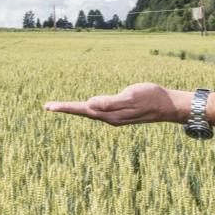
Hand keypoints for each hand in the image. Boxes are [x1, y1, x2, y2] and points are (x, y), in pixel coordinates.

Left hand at [45, 82, 189, 125]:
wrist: (167, 106)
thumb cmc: (151, 98)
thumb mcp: (131, 96)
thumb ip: (111, 101)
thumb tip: (90, 104)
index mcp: (110, 114)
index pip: (83, 110)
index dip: (66, 108)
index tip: (49, 107)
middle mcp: (110, 118)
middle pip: (84, 112)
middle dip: (66, 109)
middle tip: (47, 106)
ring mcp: (115, 117)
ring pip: (90, 113)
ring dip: (75, 110)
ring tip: (60, 107)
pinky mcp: (120, 114)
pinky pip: (98, 112)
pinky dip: (87, 109)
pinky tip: (86, 107)